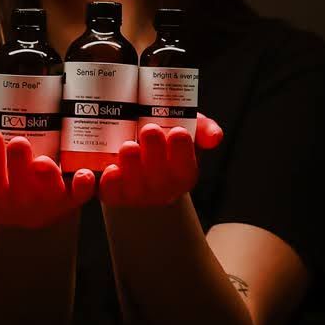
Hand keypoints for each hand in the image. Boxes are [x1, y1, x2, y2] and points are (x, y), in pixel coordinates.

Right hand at [0, 128, 95, 228]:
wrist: (37, 207)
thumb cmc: (6, 179)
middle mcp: (20, 202)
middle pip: (17, 189)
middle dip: (17, 166)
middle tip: (18, 142)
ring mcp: (47, 202)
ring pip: (47, 193)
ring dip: (47, 178)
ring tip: (44, 162)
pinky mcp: (73, 199)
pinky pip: (80, 195)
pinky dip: (83, 186)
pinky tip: (85, 174)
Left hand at [98, 113, 223, 208]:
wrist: (138, 155)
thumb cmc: (166, 141)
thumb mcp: (189, 130)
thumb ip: (204, 130)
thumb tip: (215, 137)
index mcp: (184, 174)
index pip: (186, 167)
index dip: (182, 151)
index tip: (178, 131)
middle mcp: (162, 189)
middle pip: (160, 178)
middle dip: (155, 153)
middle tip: (149, 129)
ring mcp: (138, 195)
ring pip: (135, 186)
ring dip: (132, 166)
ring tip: (128, 146)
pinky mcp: (114, 195)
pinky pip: (112, 193)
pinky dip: (111, 183)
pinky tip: (110, 169)